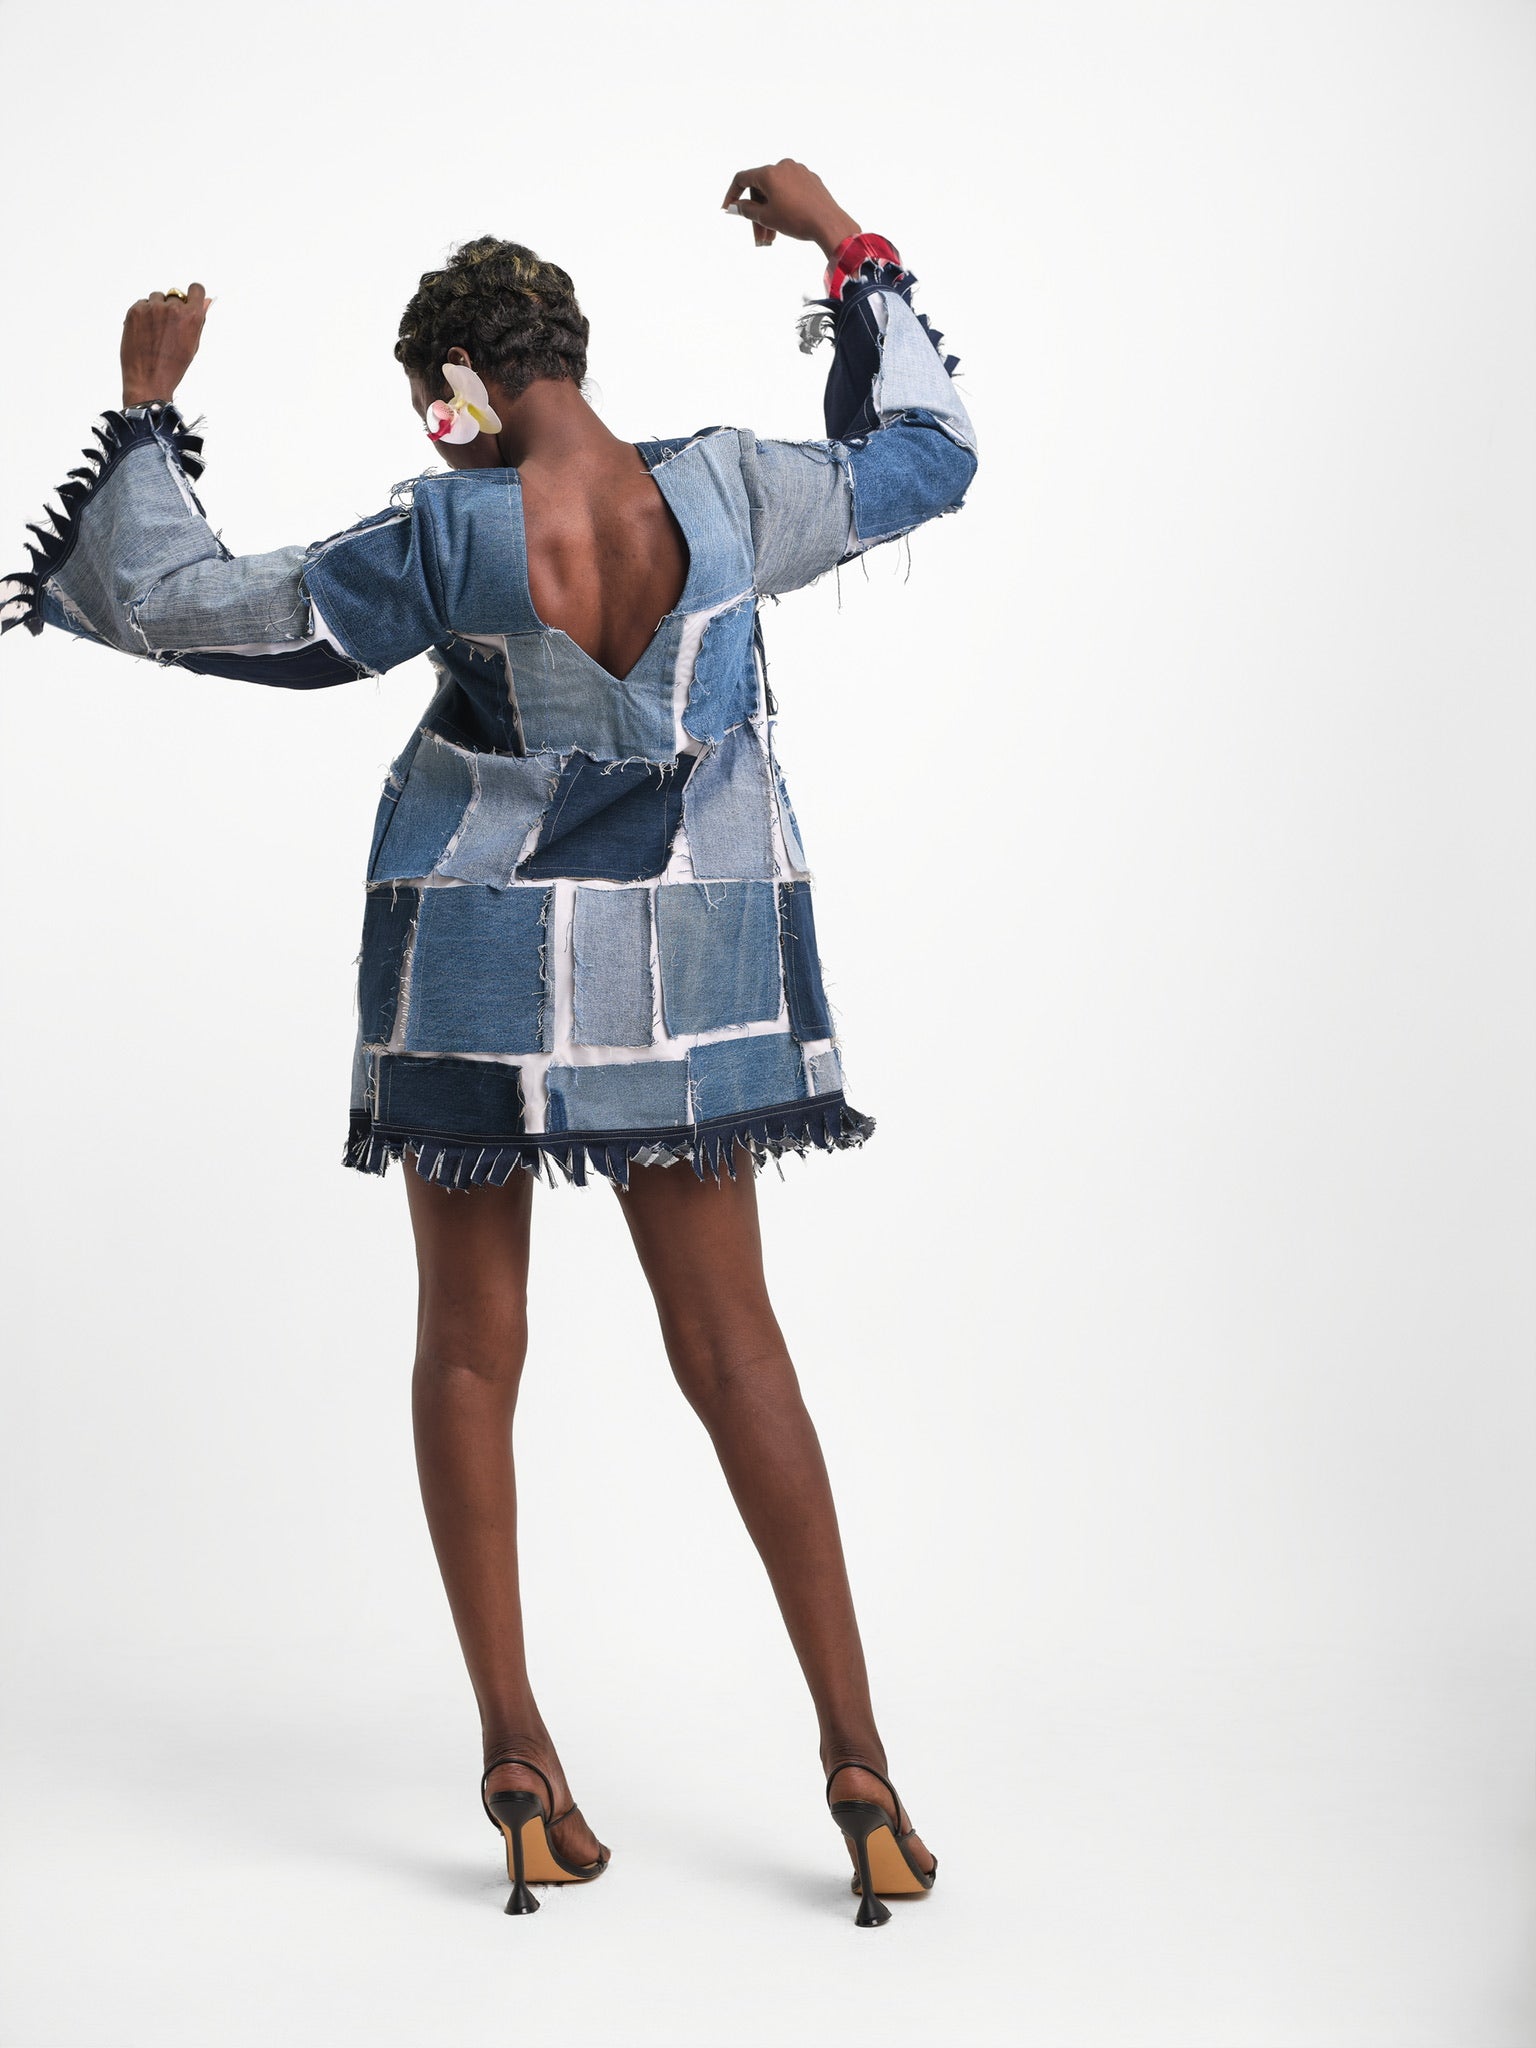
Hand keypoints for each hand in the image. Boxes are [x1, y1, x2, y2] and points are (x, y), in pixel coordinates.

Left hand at [121, 284, 210, 405]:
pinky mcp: (135, 310)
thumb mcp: (193, 344)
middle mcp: (173, 308)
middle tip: (168, 328)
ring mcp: (153, 308)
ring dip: (157, 309)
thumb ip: (199, 320)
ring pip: (157, 297)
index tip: (188, 303)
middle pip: (175, 295)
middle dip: (173, 307)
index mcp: (192, 317)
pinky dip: (143, 314)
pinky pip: (142, 303)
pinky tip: (144, 332)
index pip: (196, 289)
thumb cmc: (174, 366)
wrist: (148, 380)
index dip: (193, 295)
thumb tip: (206, 301)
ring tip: (155, 331)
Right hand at [721, 161, 859, 257]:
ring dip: (770, 213)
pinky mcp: (811, 179)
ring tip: (771, 238)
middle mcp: (783, 166)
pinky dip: (783, 206)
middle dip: (757, 213)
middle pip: (761, 189)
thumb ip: (747, 210)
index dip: (732, 195)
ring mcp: (799, 171)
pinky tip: (786, 223)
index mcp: (769, 172)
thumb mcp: (766, 217)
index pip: (742, 179)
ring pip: (776, 192)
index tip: (728, 209)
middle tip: (758, 236)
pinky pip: (791, 191)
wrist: (828, 223)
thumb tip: (737, 206)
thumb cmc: (796, 219)